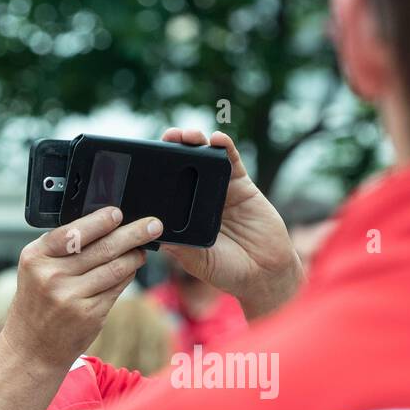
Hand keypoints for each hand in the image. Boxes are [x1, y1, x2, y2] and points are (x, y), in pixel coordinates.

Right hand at [3, 207, 162, 369]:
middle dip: (133, 234)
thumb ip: (61, 249)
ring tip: (143, 249)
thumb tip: (104, 226)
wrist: (31, 347)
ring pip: (115, 268)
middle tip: (152, 225)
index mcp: (35, 257)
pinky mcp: (90, 315)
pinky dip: (127, 276)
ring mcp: (71, 297)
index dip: (100, 221)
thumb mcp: (36, 270)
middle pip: (102, 248)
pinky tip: (131, 269)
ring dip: (135, 256)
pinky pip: (117, 288)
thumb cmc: (37, 303)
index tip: (118, 213)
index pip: (73, 232)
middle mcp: (52, 276)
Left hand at [158, 128, 304, 319]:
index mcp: (185, 215)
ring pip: (205, 158)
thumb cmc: (229, 272)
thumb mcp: (198, 261)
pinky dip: (225, 147)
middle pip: (183, 166)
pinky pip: (232, 161)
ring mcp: (221, 190)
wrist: (265, 273)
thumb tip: (153, 231)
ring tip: (188, 136)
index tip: (143, 161)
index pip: (165, 187)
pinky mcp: (242, 186)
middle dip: (173, 148)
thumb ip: (180, 247)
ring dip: (196, 142)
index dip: (154, 172)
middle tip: (166, 139)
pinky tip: (217, 139)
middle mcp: (200, 199)